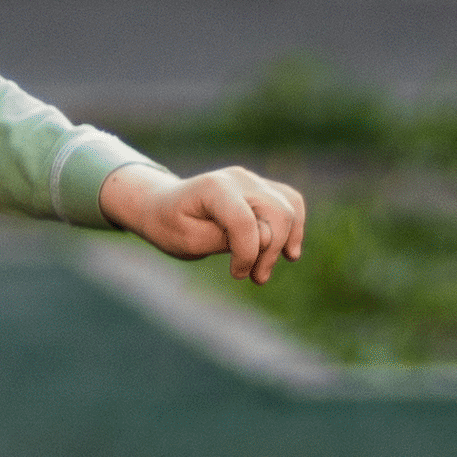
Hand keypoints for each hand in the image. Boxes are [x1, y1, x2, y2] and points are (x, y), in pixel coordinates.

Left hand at [104, 159, 308, 284]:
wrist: (162, 207)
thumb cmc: (170, 225)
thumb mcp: (188, 241)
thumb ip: (225, 239)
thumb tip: (267, 237)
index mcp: (214, 187)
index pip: (246, 221)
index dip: (247, 254)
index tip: (236, 274)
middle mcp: (238, 178)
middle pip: (277, 213)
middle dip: (271, 251)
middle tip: (256, 278)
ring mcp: (252, 180)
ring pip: (289, 207)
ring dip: (286, 242)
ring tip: (268, 267)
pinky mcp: (261, 188)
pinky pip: (291, 202)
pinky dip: (294, 227)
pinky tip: (288, 251)